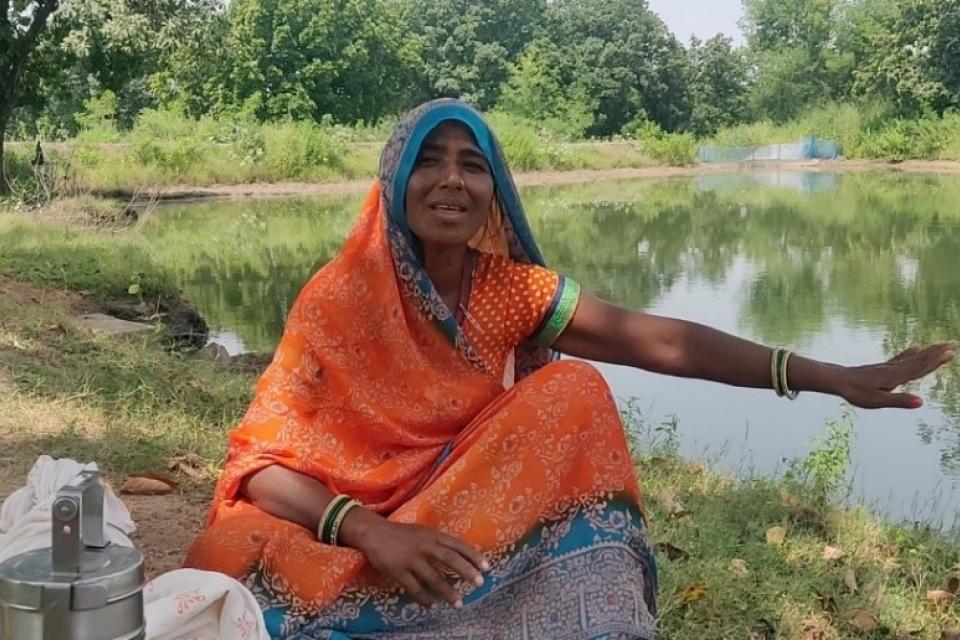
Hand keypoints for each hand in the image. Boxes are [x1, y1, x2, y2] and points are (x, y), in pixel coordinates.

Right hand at [344, 516, 488, 607]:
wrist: (373, 533)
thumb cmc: (401, 533)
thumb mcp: (422, 532)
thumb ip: (438, 542)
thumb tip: (460, 556)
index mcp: (431, 534)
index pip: (457, 545)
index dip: (473, 556)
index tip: (486, 567)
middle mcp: (424, 545)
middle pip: (449, 559)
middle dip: (466, 572)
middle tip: (479, 583)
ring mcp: (410, 559)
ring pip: (434, 578)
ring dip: (448, 592)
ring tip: (458, 603)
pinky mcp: (398, 571)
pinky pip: (414, 588)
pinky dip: (425, 599)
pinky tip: (433, 605)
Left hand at [837, 342, 955, 408]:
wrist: (837, 380)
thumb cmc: (856, 392)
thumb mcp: (878, 401)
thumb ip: (900, 400)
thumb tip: (921, 402)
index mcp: (896, 376)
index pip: (920, 368)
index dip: (936, 361)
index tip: (950, 352)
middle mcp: (894, 369)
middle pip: (920, 360)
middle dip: (937, 352)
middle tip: (953, 343)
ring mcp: (888, 367)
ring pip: (913, 357)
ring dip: (928, 351)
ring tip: (941, 344)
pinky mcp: (882, 367)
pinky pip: (900, 358)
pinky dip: (910, 353)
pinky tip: (916, 347)